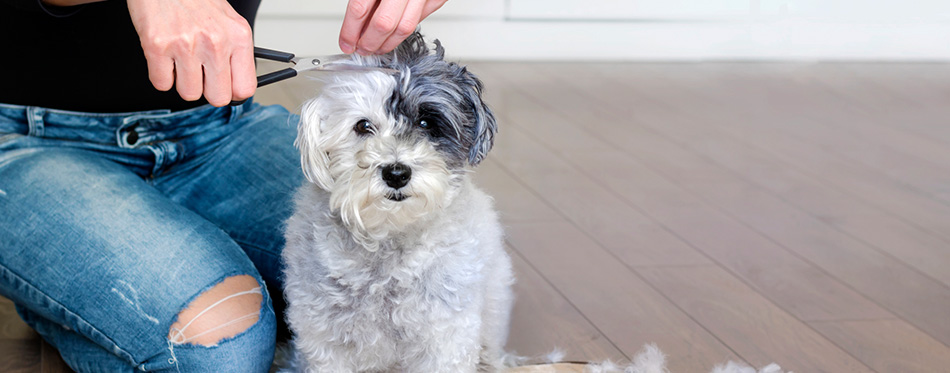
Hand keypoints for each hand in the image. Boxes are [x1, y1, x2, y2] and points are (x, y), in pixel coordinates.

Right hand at [127, 0, 255, 106]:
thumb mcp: (227, 21)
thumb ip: (234, 53)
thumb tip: (234, 87)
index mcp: (238, 36)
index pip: (245, 88)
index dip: (233, 93)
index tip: (225, 88)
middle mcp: (215, 42)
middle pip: (217, 98)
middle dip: (207, 90)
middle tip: (200, 73)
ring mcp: (186, 45)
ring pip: (189, 93)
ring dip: (182, 81)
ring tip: (181, 58)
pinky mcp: (157, 46)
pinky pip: (162, 84)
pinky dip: (161, 75)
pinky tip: (165, 56)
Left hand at [339, 0, 447, 54]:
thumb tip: (354, 20)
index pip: (360, 9)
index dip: (350, 31)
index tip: (346, 42)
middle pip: (383, 24)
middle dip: (369, 42)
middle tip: (360, 48)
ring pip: (405, 28)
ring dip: (388, 43)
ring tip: (376, 47)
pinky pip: (420, 19)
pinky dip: (405, 30)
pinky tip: (395, 33)